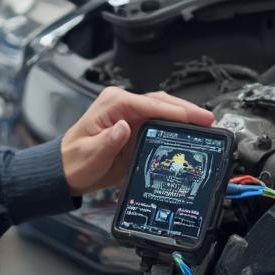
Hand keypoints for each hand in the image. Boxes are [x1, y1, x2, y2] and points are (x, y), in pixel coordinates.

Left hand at [61, 87, 214, 195]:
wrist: (66, 172)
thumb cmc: (75, 162)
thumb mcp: (90, 155)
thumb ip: (108, 142)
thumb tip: (124, 127)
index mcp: (113, 104)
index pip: (150, 103)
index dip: (176, 111)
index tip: (196, 118)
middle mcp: (122, 104)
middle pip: (161, 102)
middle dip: (186, 110)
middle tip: (209, 120)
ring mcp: (129, 113)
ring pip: (163, 109)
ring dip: (183, 116)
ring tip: (205, 125)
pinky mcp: (134, 125)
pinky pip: (158, 121)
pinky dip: (174, 125)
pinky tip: (188, 132)